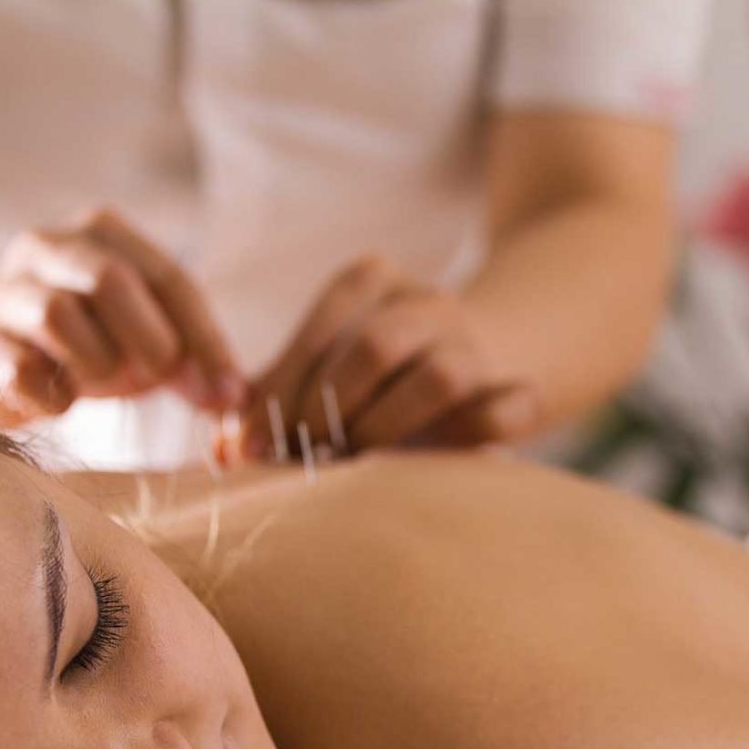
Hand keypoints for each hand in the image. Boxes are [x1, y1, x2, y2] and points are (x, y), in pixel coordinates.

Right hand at [0, 208, 245, 426]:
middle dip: (149, 340)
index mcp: (101, 233)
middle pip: (110, 279)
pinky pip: (22, 371)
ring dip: (95, 364)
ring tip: (93, 378)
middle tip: (155, 378)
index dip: (206, 340)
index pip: (170, 278)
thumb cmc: (82, 342)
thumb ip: (188, 359)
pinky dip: (53, 396)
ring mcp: (3, 291)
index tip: (229, 392)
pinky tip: (56, 397)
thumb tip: (233, 397)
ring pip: (59, 316)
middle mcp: (47, 246)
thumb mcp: (142, 337)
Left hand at [243, 256, 538, 457]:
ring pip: (439, 376)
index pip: (322, 331)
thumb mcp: (331, 365)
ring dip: (389, 428)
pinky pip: (507, 410)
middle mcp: (430, 302)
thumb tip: (224, 447)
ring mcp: (481, 344)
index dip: (281, 393)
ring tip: (357, 463)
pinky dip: (480, 434)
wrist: (497, 356)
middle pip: (376, 348)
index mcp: (374, 282)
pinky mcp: (524, 389)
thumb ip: (278, 394)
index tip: (250, 448)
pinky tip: (443, 467)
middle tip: (304, 458)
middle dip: (331, 411)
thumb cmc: (386, 375)